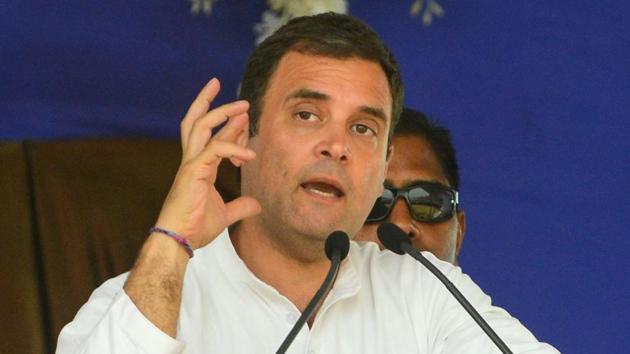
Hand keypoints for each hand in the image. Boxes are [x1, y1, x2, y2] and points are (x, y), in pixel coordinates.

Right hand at [155, 78, 260, 248]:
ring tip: (243, 106)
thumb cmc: (196, 227)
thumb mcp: (225, 214)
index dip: (226, 125)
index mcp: (197, 166)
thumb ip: (240, 206)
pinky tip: (250, 154)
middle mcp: (191, 160)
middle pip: (195, 121)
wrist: (179, 240)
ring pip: (202, 126)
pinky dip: (234, 148)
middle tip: (217, 82)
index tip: (243, 119)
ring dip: (223, 112)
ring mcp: (191, 163)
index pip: (207, 136)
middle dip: (206, 101)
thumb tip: (257, 204)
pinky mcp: (194, 170)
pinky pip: (216, 150)